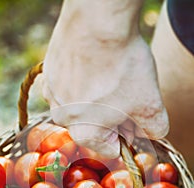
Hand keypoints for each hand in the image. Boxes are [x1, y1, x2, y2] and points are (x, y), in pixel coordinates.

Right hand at [42, 0, 168, 157]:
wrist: (96, 22)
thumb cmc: (122, 67)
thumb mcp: (150, 104)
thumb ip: (154, 129)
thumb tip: (150, 133)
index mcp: (85, 134)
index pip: (111, 149)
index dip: (127, 136)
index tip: (133, 118)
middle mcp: (63, 120)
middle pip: (95, 127)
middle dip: (111, 117)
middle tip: (125, 93)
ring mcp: (52, 96)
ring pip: (80, 106)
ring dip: (95, 98)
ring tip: (109, 76)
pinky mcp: (48, 74)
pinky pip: (68, 86)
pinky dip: (81, 80)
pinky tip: (94, 65)